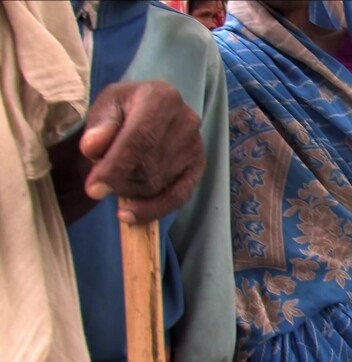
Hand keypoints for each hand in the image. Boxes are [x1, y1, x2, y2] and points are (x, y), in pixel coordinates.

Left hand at [80, 81, 205, 223]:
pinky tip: (130, 215)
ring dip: (129, 190)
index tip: (94, 189)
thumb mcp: (106, 105)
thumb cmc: (125, 109)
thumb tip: (92, 148)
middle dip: (118, 180)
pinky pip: (178, 197)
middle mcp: (186, 121)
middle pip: (148, 166)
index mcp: (162, 98)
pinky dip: (153, 209)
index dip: (115, 167)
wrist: (150, 110)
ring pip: (157, 183)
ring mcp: (195, 146)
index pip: (140, 138)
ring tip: (116, 178)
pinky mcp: (198, 167)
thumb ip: (98, 124)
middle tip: (101, 177)